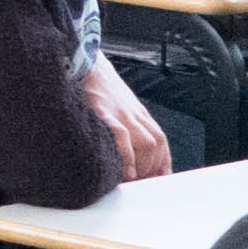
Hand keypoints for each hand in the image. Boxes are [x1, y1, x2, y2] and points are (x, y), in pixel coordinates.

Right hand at [86, 56, 175, 186]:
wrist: (85, 63)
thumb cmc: (99, 91)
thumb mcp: (119, 109)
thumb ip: (125, 129)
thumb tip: (125, 159)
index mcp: (140, 115)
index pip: (161, 143)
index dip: (162, 164)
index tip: (159, 181)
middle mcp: (136, 115)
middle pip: (157, 146)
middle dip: (151, 168)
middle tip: (138, 184)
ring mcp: (123, 113)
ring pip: (147, 144)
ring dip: (142, 165)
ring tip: (131, 180)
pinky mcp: (106, 112)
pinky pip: (122, 136)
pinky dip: (127, 155)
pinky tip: (124, 171)